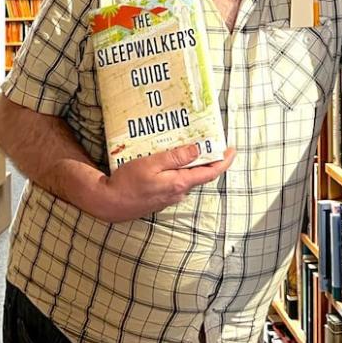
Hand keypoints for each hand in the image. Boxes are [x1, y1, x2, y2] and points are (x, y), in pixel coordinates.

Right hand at [90, 144, 235, 222]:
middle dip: (207, 158)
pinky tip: (170, 159)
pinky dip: (179, 169)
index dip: (223, 161)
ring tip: (188, 144)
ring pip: (187, 177)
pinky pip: (176, 181)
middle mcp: (178, 193)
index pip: (209, 173)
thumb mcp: (151, 163)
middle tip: (209, 139)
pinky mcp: (161, 198)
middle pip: (200, 174)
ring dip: (191, 163)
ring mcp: (170, 197)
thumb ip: (175, 157)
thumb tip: (197, 150)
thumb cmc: (127, 182)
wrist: (110, 202)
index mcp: (179, 183)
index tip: (232, 150)